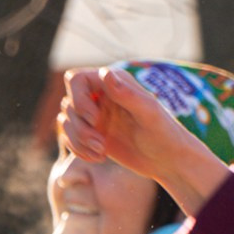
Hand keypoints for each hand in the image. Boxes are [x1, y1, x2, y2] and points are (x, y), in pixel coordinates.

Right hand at [56, 67, 231, 215]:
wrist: (168, 160)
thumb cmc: (165, 133)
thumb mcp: (148, 113)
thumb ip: (127, 94)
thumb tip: (105, 73)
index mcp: (114, 82)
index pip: (76, 79)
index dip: (78, 98)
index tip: (94, 118)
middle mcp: (101, 95)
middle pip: (68, 103)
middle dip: (80, 127)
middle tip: (101, 144)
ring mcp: (95, 115)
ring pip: (66, 122)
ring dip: (79, 140)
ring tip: (102, 152)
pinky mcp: (92, 134)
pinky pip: (70, 138)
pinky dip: (79, 149)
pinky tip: (99, 157)